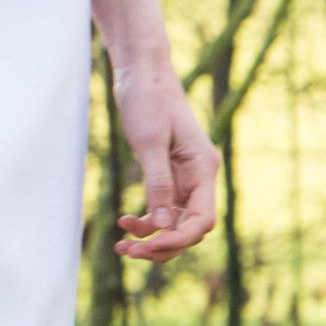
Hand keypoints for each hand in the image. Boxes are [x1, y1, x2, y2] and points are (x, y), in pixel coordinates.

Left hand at [111, 65, 219, 262]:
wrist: (142, 74)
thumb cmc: (148, 101)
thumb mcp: (150, 142)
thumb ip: (158, 182)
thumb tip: (161, 225)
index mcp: (203, 169)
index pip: (201, 220)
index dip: (178, 239)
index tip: (149, 246)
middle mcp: (199, 177)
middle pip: (189, 227)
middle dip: (162, 245)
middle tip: (127, 252)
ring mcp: (185, 178)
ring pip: (175, 223)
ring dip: (152, 238)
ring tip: (121, 248)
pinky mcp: (169, 175)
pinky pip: (163, 209)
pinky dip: (146, 220)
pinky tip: (125, 222)